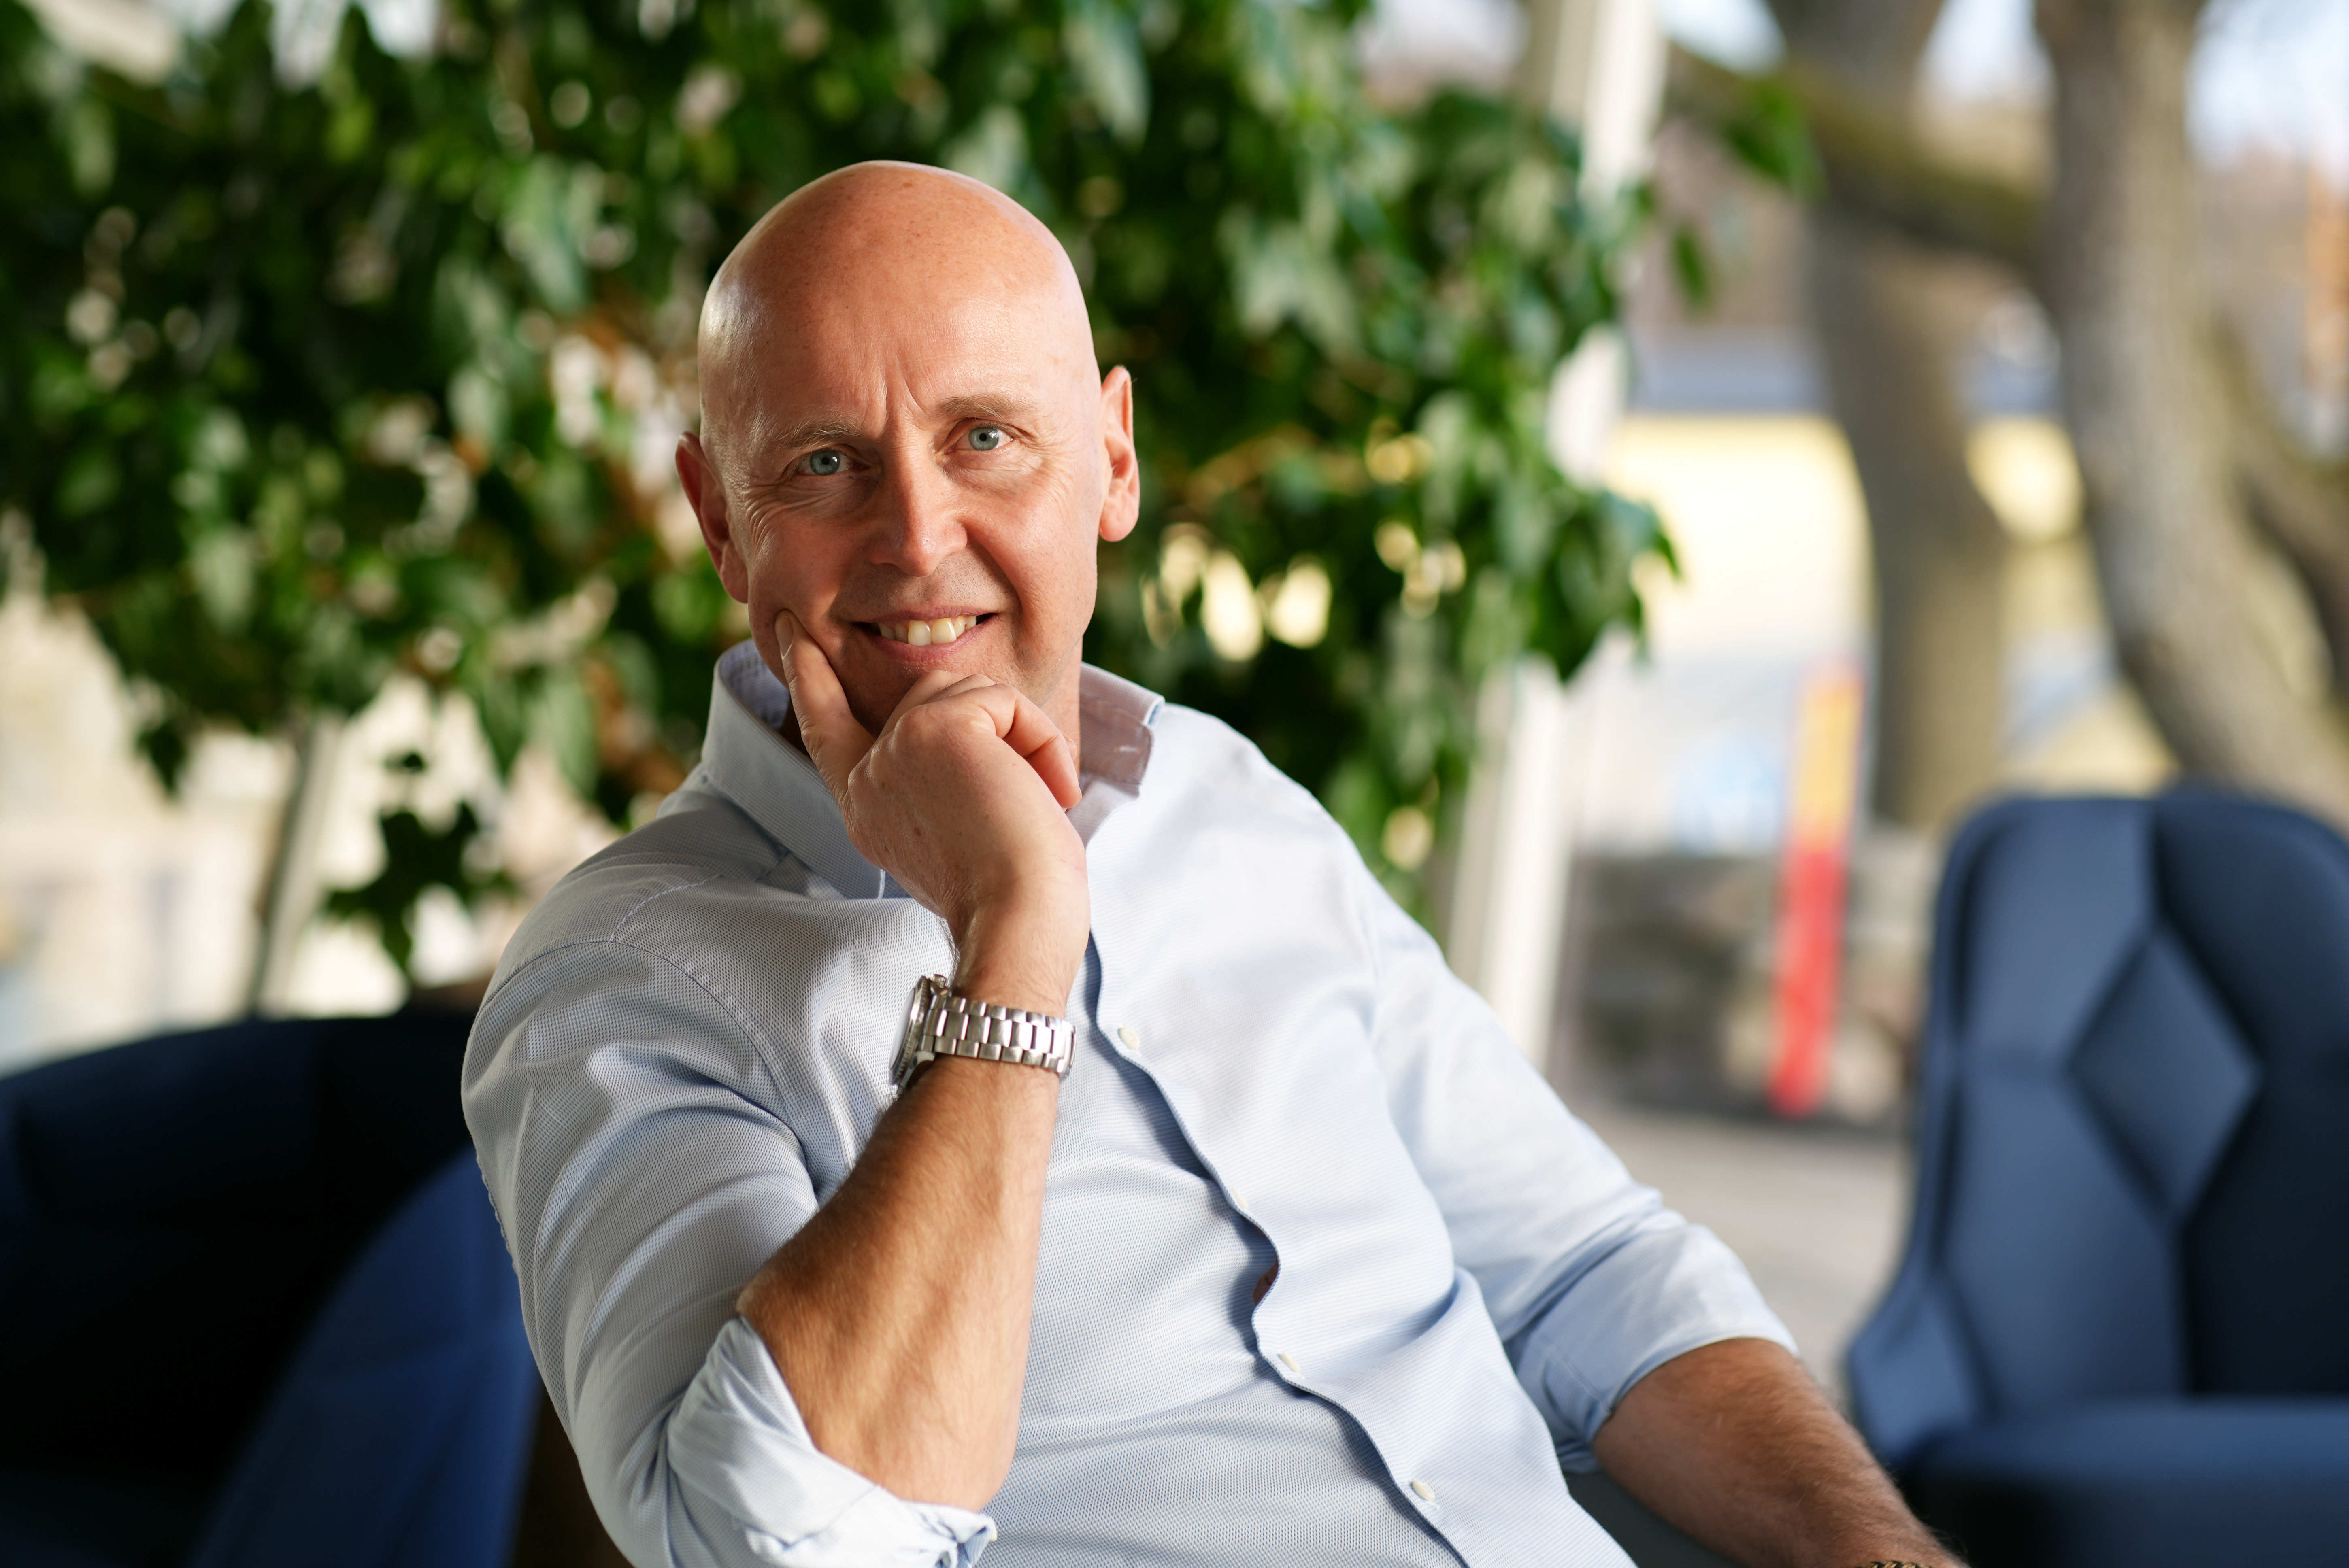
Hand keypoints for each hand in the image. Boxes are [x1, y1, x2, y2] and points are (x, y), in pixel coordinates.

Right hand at [772, 610, 1088, 1016]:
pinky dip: (1042, 742)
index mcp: (866, 809)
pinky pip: (1005, 702)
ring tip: (1039, 799)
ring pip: (971, 691)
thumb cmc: (1011, 894)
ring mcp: (895, 750)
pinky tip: (1048, 792)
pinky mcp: (936, 729)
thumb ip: (937, 783)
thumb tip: (979, 739)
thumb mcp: (953, 834)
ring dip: (1024, 739)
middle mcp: (869, 778)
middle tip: (1034, 793)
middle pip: (933, 696)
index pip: (826, 728)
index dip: (808, 678)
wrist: (1017, 918)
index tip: (794, 635)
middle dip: (994, 723)